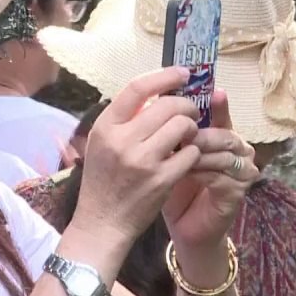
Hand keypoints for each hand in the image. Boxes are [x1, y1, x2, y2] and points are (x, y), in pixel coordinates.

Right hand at [71, 67, 201, 246]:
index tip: (183, 73)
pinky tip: (187, 157)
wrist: (103, 221)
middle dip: (186, 105)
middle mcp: (122, 140)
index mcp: (106, 127)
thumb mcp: (101, 144)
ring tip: (188, 136)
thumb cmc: (103, 180)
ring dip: (192, 128)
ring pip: (184, 126)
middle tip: (191, 112)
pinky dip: (194, 152)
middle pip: (168, 105)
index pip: (137, 88)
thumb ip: (123, 119)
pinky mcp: (162, 179)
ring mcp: (143, 160)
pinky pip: (191, 153)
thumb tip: (156, 93)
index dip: (165, 76)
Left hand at [163, 90, 257, 249]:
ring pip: (224, 153)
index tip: (209, 90)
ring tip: (175, 151)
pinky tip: (184, 171)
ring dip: (197, 152)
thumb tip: (158, 100)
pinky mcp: (238, 192)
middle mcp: (238, 151)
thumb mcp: (171, 154)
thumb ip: (171, 130)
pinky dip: (200, 171)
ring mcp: (242, 171)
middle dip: (199, 131)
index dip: (215, 103)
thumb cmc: (177, 188)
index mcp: (223, 136)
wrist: (185, 227)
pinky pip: (220, 175)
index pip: (220, 114)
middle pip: (225, 132)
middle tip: (179, 131)